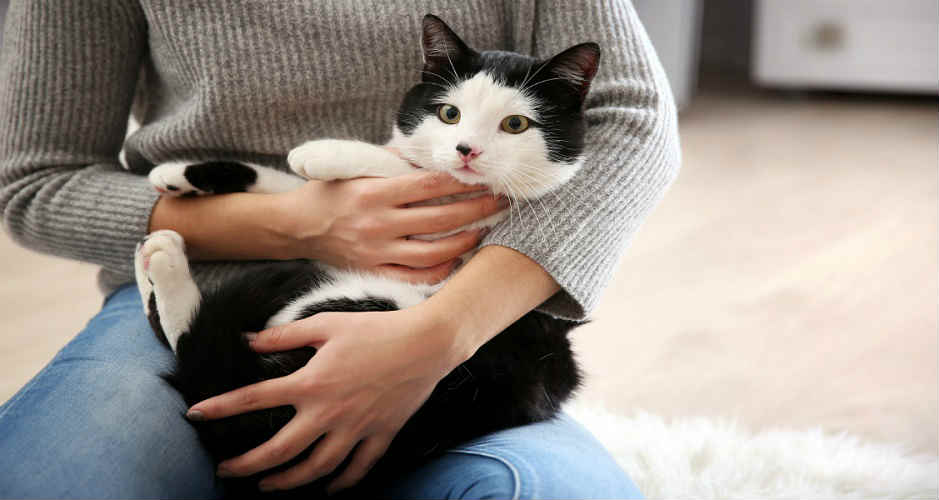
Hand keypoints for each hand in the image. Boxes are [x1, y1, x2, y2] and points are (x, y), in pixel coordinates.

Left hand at [185, 306, 463, 493]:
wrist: (426, 343)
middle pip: (280, 450)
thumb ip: (285, 334)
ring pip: (316, 469)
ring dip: (288, 482)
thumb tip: (250, 340)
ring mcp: (356, 429)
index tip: (195, 414)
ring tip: (268, 486)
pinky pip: (358, 469)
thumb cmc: (377, 329)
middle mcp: (330, 413)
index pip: (255, 399)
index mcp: (312, 383)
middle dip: (248, 464)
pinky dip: (341, 483)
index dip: (221, 407)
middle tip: (227, 470)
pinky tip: (328, 488)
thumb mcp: (327, 323)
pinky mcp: (381, 435)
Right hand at [276, 171, 506, 282]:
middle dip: (477, 209)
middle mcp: (377, 223)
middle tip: (501, 202)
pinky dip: (440, 271)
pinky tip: (457, 259)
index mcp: (374, 192)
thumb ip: (390, 158)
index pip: (429, 185)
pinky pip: (414, 277)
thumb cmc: (328, 192)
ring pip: (433, 252)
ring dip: (465, 241)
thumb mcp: (354, 166)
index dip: (461, 182)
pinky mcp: (374, 271)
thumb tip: (427, 150)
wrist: (296, 227)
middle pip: (440, 219)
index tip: (484, 177)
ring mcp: (377, 251)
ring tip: (485, 229)